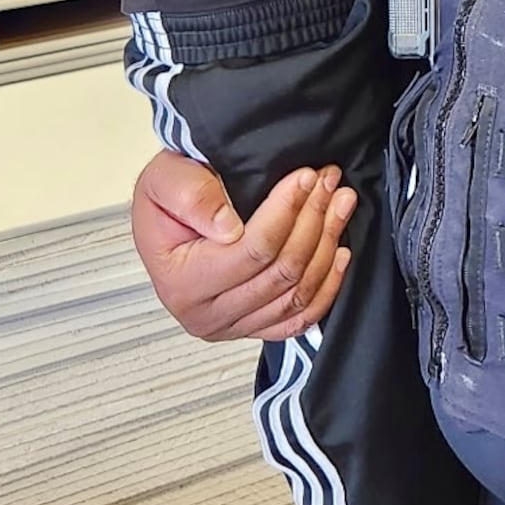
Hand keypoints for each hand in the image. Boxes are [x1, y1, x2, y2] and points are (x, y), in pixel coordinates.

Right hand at [130, 149, 355, 340]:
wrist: (169, 217)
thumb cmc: (168, 199)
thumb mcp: (163, 179)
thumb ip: (192, 197)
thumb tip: (229, 227)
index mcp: (182, 283)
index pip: (253, 249)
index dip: (287, 211)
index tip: (306, 177)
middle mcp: (207, 314)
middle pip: (282, 271)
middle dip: (314, 220)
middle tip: (330, 182)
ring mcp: (234, 326)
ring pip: (298, 292)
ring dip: (327, 243)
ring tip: (340, 203)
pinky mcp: (256, 327)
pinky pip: (302, 317)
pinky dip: (328, 286)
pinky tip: (340, 252)